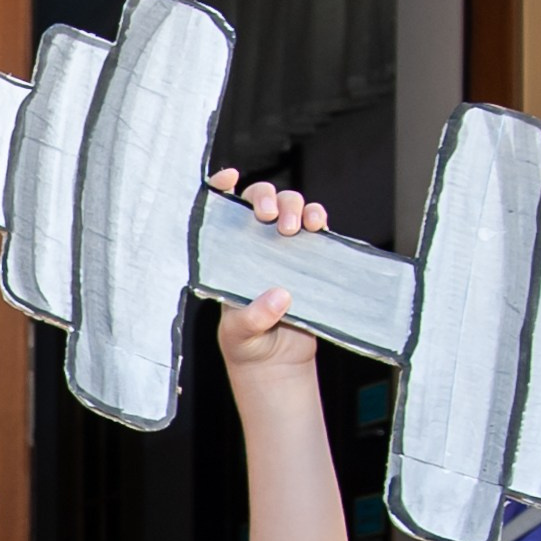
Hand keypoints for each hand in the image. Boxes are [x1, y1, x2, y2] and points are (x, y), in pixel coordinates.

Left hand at [210, 171, 326, 375]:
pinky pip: (315, 225)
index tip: (230, 177)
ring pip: (290, 206)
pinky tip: (319, 226)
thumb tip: (281, 295)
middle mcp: (254, 244)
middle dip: (266, 197)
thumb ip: (253, 316)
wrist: (277, 363)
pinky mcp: (308, 256)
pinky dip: (318, 217)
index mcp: (228, 254)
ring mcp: (282, 247)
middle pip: (260, 199)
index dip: (222, 186)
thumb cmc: (248, 344)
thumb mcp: (240, 333)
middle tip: (269, 217)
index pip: (221, 211)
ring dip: (295, 206)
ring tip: (297, 228)